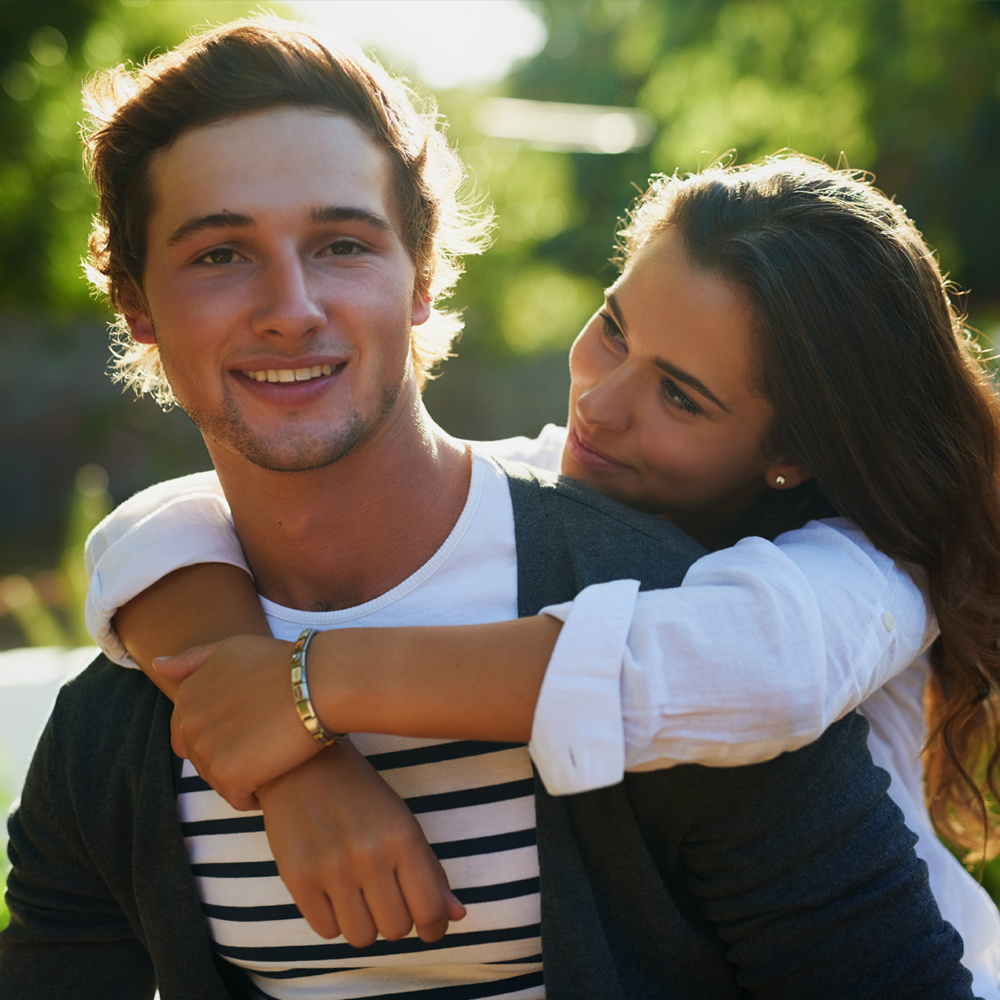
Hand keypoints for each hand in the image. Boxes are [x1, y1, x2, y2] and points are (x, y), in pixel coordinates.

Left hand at [155, 634, 319, 809]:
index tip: (251, 726)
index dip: (222, 735)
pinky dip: (255, 793)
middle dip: (230, 757)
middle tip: (266, 742)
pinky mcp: (229, 774)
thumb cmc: (283, 663)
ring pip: (219, 780)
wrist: (318, 682)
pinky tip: (277, 773)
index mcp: (187, 695)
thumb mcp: (233, 649)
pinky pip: (237, 797)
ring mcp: (206, 750)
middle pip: (202, 760)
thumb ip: (194, 660)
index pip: (188, 733)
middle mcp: (188, 722)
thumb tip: (158, 666)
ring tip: (274, 755)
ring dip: (244, 775)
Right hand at [258, 742, 465, 945]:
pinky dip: (334, 920)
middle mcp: (369, 855)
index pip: (430, 909)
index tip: (430, 928)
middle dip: (397, 920)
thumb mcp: (404, 822)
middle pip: (397, 929)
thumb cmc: (361, 795)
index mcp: (403, 838)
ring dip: (366, 924)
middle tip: (388, 898)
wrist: (303, 766)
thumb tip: (456, 915)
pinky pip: (326, 932)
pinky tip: (334, 894)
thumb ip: (432, 870)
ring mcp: (331, 869)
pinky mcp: (298, 879)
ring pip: (362, 937)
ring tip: (359, 896)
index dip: (435, 928)